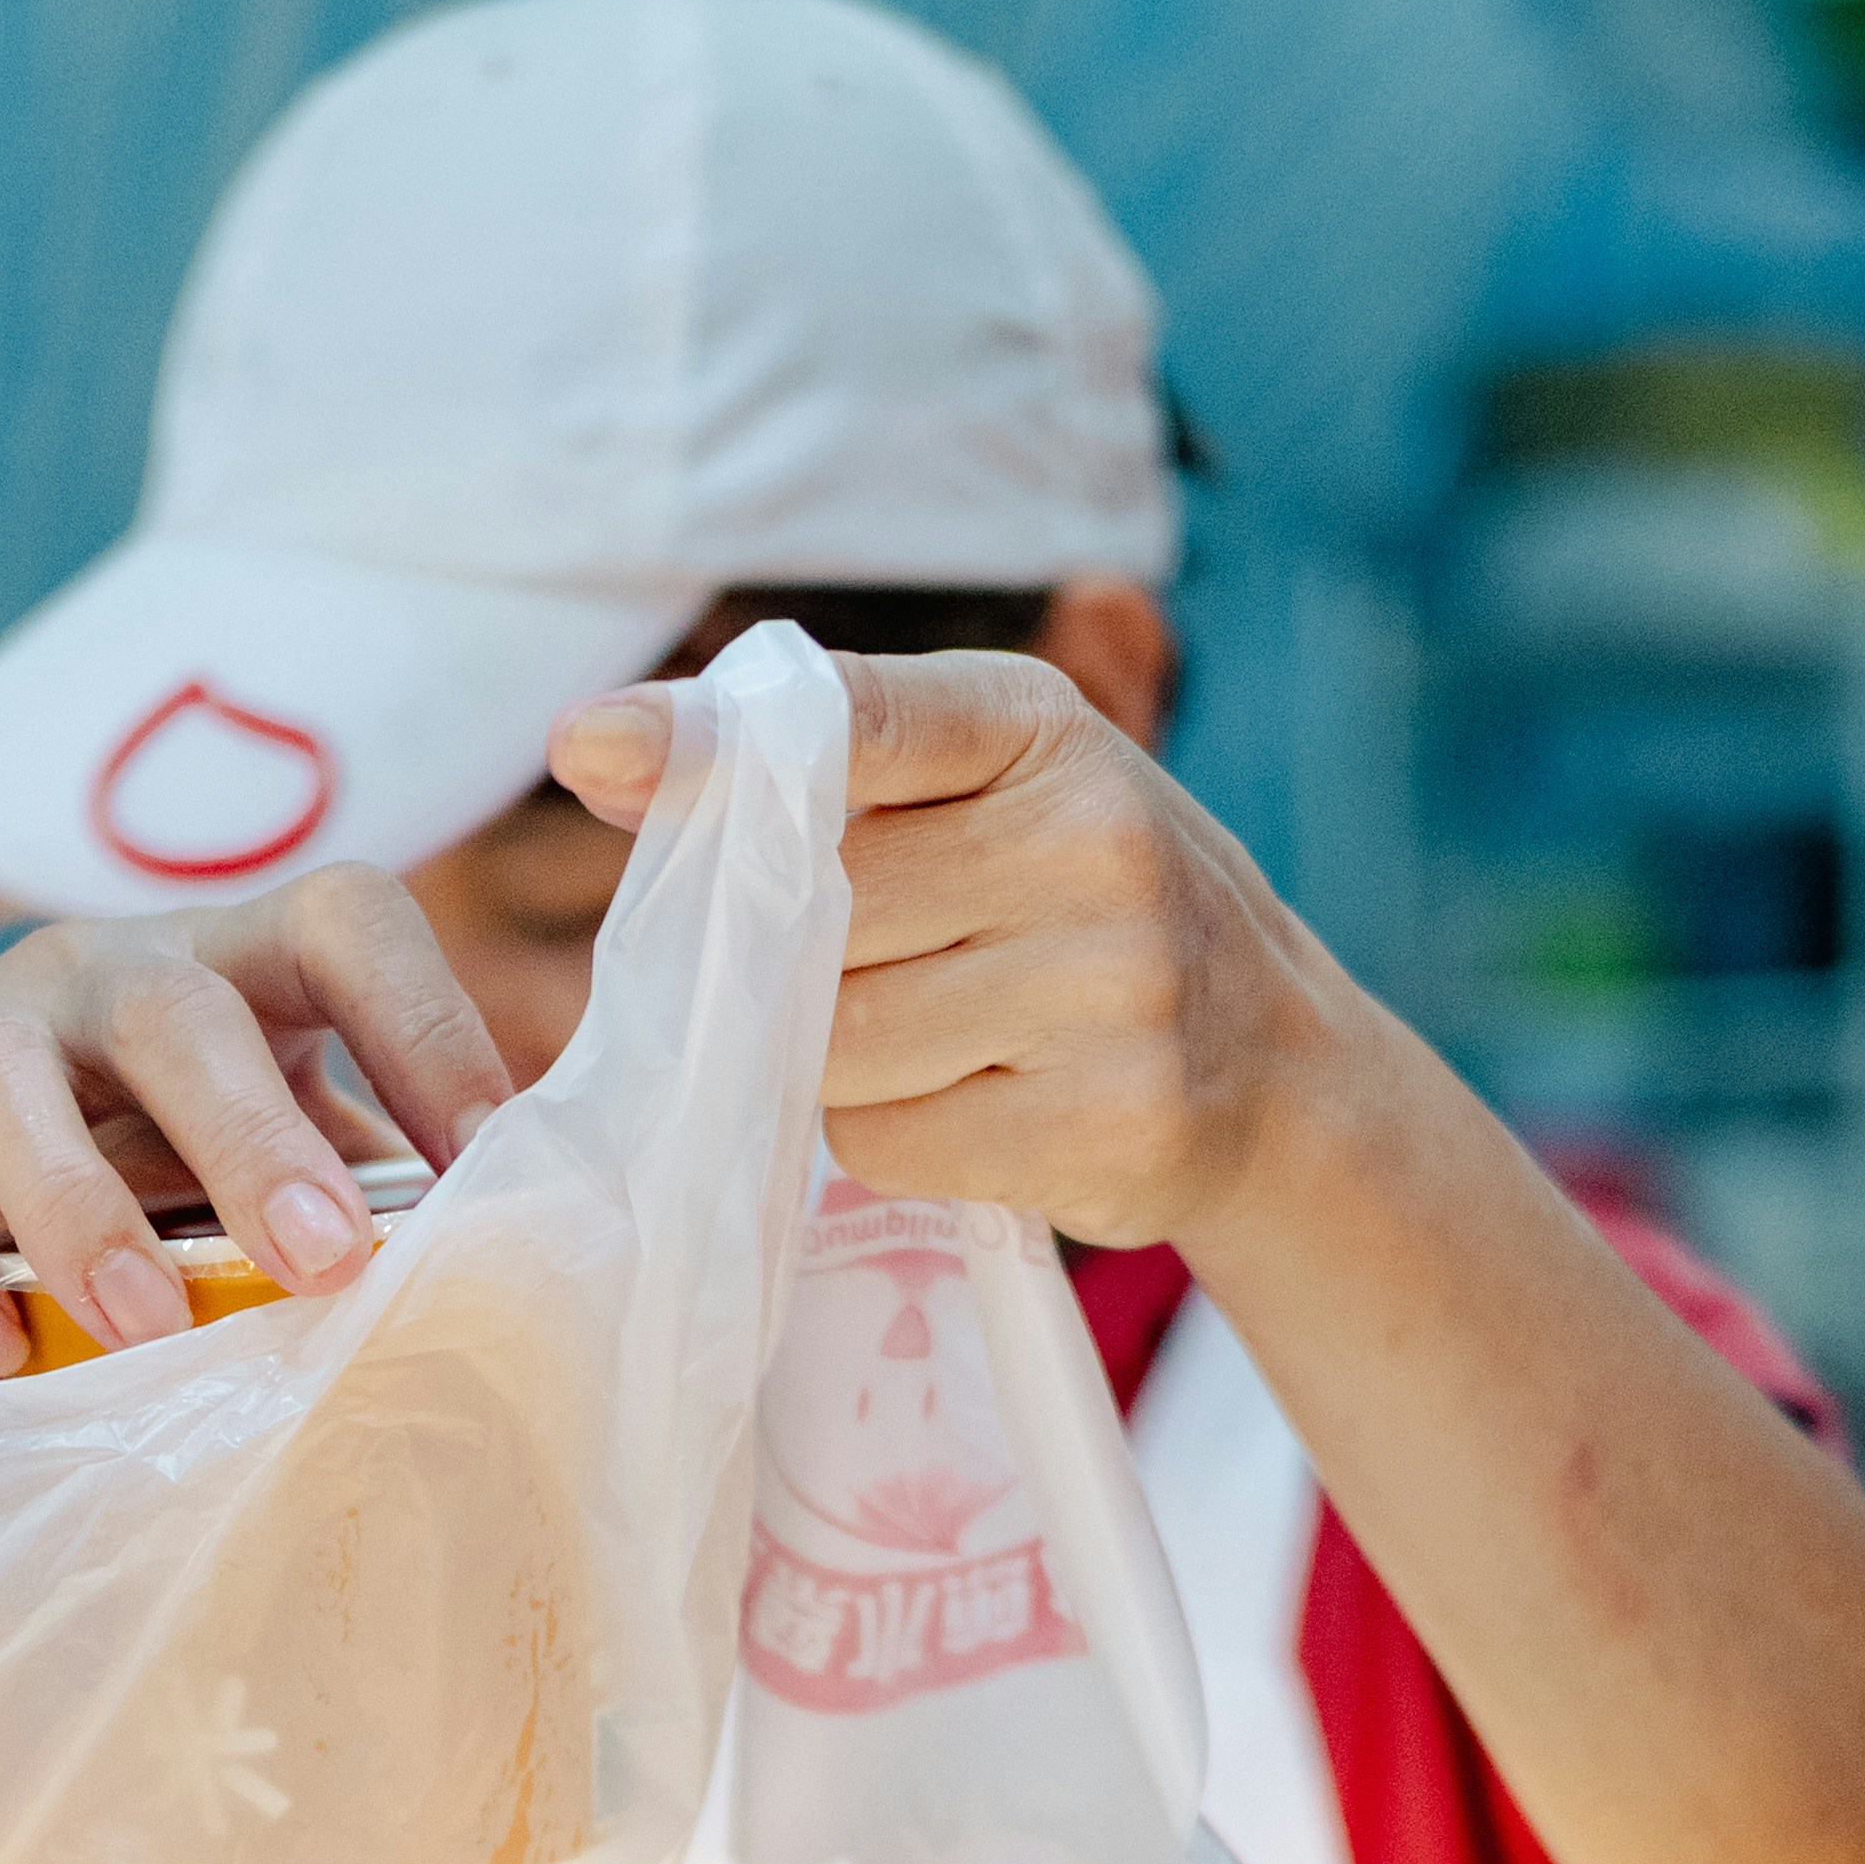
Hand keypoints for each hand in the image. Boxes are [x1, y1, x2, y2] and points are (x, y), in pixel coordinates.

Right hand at [0, 865, 514, 1372]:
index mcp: (232, 968)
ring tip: (143, 1321)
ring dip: (78, 1202)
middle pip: (176, 1004)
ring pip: (3, 1069)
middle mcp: (97, 973)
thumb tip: (514, 1276)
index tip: (494, 1159)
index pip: (344, 921)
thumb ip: (358, 1190)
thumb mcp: (251, 1158)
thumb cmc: (127, 1170)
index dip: (426, 1025)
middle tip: (326, 1263)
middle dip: (254, 1136)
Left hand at [549, 647, 1352, 1251]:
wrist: (1276, 1063)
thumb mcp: (994, 790)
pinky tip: (975, 1104)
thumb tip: (602, 765)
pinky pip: (888, 1142)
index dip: (714, 745)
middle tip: (877, 961)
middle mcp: (1095, 843)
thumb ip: (827, 773)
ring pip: (840, 1042)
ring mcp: (1115, 990)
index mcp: (1044, 727)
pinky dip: (891, 1136)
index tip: (588, 747)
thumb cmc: (1079, 905)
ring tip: (942, 1036)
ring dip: (839, 1056)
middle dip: (798, 953)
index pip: (859, 721)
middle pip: (819, 914)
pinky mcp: (1111, 1122)